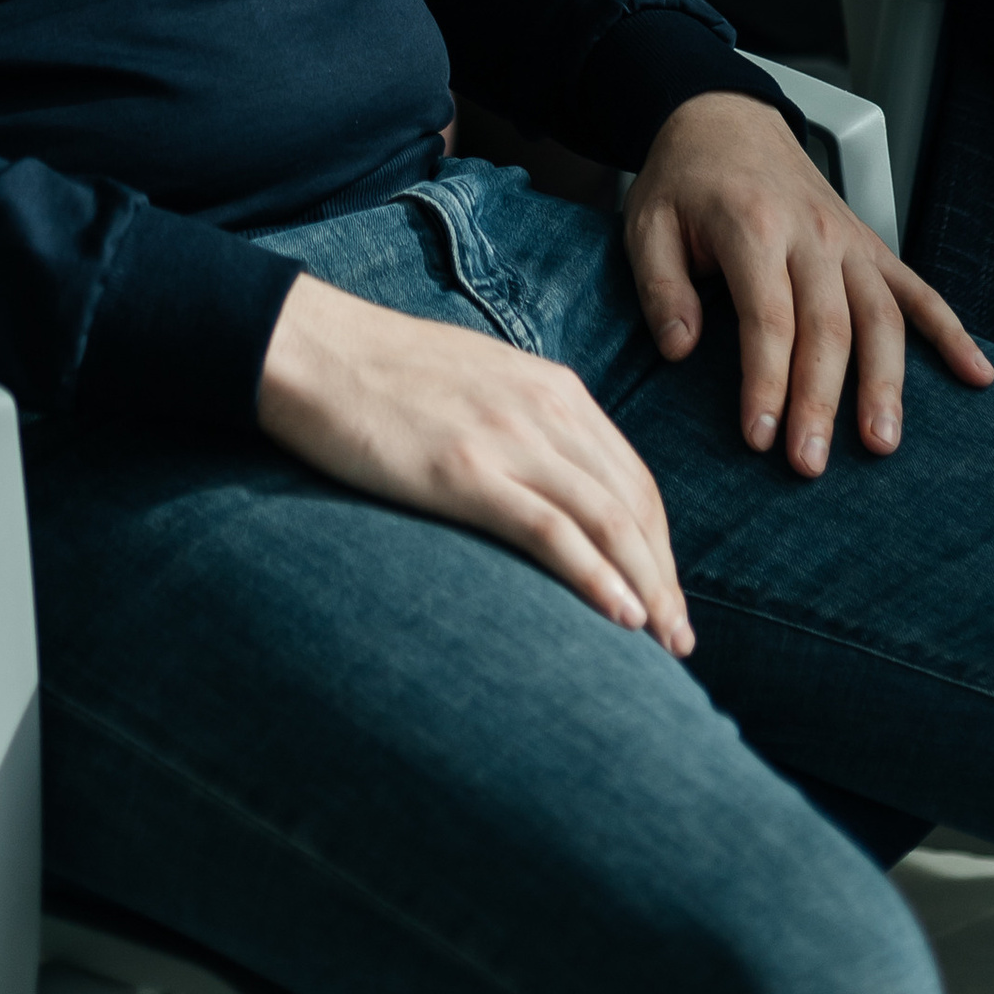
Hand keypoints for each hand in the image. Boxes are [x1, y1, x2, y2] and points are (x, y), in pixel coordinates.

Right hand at [257, 269, 693, 653]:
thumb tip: (554, 484)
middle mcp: (545, 408)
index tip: (668, 596)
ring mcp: (508, 438)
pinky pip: (552, 531)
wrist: (312, 349)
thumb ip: (527, 423)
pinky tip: (621, 616)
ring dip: (648, 588)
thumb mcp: (480, 383)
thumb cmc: (384, 373)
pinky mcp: (466, 471)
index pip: (635, 478)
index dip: (661, 545)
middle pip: (635, 505)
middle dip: (666, 577)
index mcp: (553, 388)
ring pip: (609, 522)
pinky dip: (596, 576)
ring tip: (665, 643)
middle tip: (681, 639)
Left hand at [626, 93, 993, 474]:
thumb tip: (680, 351)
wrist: (727, 116)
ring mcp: (849, 239)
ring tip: (883, 443)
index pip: (768, 317)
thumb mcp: (647, 221)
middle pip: (828, 327)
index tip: (760, 437)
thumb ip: (660, 286)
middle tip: (811, 463)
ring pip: (881, 317)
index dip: (767, 382)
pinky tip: (977, 376)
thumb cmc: (686, 179)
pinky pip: (919, 291)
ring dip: (886, 383)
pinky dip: (952, 333)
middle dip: (822, 402)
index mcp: (752, 225)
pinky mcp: (871, 245)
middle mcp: (812, 233)